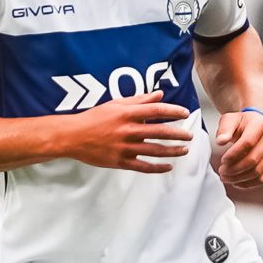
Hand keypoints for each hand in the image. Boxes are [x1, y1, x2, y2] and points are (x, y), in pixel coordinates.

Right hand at [61, 90, 192, 173]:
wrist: (73, 137)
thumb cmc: (94, 118)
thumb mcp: (115, 104)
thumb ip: (138, 100)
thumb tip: (159, 95)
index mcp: (127, 114)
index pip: (156, 110)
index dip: (173, 111)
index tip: (185, 113)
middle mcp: (128, 130)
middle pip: (160, 132)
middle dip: (178, 134)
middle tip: (189, 135)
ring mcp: (125, 148)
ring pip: (155, 150)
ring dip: (173, 151)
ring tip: (184, 150)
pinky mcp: (120, 161)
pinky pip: (144, 166)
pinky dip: (157, 167)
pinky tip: (168, 166)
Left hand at [215, 108, 262, 187]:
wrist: (255, 124)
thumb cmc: (240, 122)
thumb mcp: (230, 120)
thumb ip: (224, 130)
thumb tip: (221, 141)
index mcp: (260, 125)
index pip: (248, 143)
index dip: (233, 154)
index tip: (222, 160)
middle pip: (253, 160)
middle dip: (234, 169)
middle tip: (221, 171)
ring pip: (257, 172)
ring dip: (239, 178)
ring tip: (225, 177)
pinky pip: (262, 179)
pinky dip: (247, 183)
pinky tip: (235, 182)